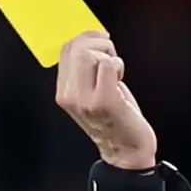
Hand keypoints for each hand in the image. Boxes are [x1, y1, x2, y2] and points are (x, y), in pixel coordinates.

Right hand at [55, 31, 157, 167]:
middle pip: (76, 48)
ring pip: (91, 54)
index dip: (86, 38)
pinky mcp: (104, 101)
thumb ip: (85, 70)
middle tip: (112, 57)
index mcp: (64, 93)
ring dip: (109, 55)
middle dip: (98, 44)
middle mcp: (70, 97)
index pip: (66, 49)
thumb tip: (90, 39)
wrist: (127, 152)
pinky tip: (120, 81)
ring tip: (116, 73)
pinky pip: (108, 65)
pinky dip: (118, 66)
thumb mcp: (91, 93)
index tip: (102, 43)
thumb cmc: (115, 120)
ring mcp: (86, 100)